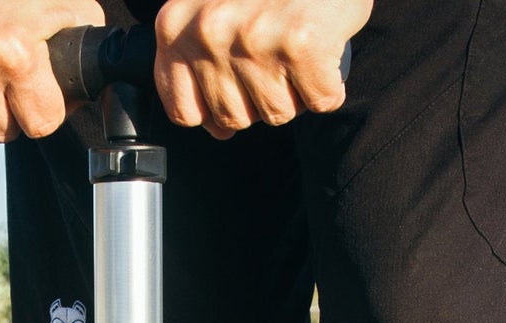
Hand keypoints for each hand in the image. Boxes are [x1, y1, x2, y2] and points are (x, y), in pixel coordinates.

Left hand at [153, 0, 371, 139]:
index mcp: (176, 25)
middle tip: (276, 62)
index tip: (237, 95)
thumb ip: (198, 55)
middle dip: (260, 100)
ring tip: (299, 53)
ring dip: (296, 93)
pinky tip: (325, 55)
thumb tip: (217, 128)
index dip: (215, 113)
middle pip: (233, 118)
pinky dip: (329, 85)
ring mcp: (254, 40)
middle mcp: (209, 33)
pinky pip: (320, 99)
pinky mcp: (301, 44)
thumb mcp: (210, 6)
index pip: (185, 110)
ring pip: (276, 113)